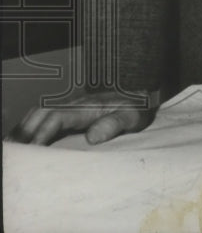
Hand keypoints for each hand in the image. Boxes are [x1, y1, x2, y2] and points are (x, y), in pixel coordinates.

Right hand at [6, 90, 156, 145]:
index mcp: (87, 107)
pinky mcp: (70, 113)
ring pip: (39, 114)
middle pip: (41, 113)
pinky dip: (30, 127)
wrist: (142, 94)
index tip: (32, 150)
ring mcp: (70, 107)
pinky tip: (24, 142)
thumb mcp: (133, 117)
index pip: (57, 117)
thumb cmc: (137, 108)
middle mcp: (74, 105)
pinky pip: (45, 117)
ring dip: (24, 129)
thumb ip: (114, 124)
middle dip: (24, 132)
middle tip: (12, 153)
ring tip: (11, 150)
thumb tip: (92, 137)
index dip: (42, 133)